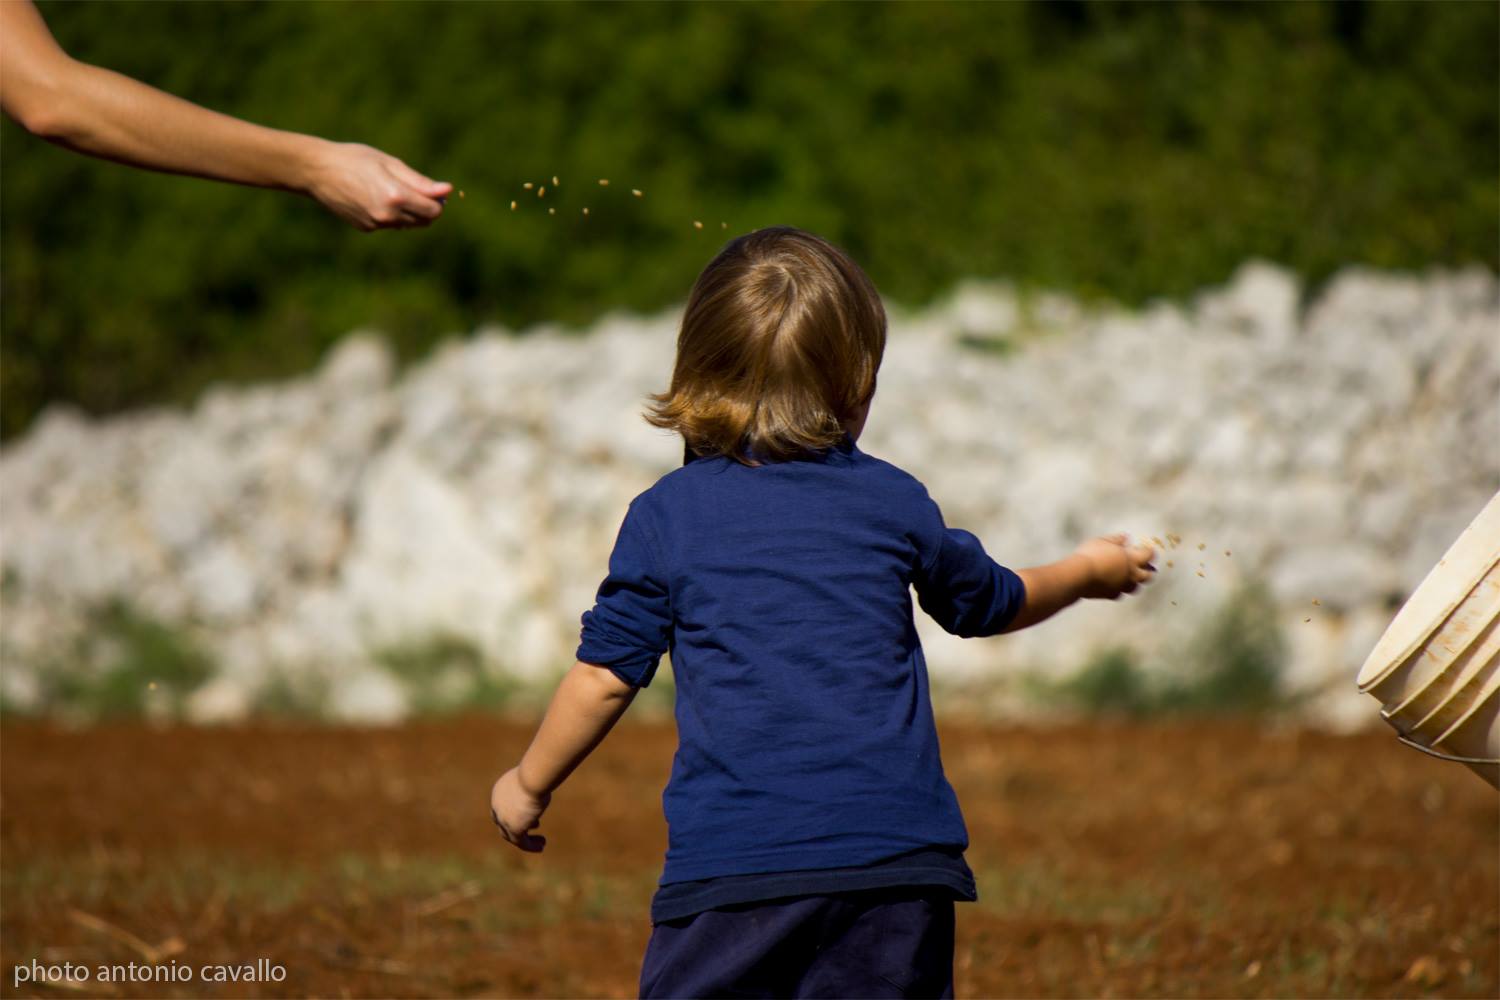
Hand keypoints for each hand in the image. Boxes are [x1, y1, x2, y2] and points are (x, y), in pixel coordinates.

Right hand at [304, 140, 451, 230]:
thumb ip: (420, 181)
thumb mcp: (390, 164)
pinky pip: (388, 224)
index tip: (434, 189)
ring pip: (407, 224)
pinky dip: (390, 214)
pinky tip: (374, 196)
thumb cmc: (355, 159)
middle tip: (416, 189)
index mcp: (396, 197)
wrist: (318, 171)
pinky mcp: (365, 228)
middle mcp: (387, 216)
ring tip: (391, 189)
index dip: (438, 200)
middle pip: (424, 221)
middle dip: (427, 208)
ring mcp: (375, 225)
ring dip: (409, 211)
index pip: (434, 211)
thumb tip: (448, 190)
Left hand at [490, 766, 549, 852]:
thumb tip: (545, 780)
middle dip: (519, 826)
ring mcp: (504, 818)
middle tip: (536, 825)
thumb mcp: (534, 776)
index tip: (531, 813)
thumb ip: (535, 782)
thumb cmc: (537, 772)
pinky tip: (541, 846)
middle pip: (504, 823)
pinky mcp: (514, 828)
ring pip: (511, 835)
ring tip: (542, 842)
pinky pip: (521, 842)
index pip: (503, 806)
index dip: (515, 812)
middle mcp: (498, 806)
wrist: (532, 777)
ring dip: (526, 840)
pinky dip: (530, 846)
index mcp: (500, 791)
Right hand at [1075, 534, 1154, 599]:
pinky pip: (1118, 593)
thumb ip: (1116, 539)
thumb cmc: (1091, 554)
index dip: (1149, 552)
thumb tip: (1125, 538)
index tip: (1147, 549)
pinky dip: (1118, 589)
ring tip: (1130, 577)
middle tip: (1144, 566)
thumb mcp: (1102, 541)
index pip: (1148, 556)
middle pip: (1148, 576)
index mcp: (1131, 559)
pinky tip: (1113, 585)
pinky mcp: (1110, 594)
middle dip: (1148, 571)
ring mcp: (1121, 586)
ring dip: (1135, 582)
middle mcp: (1130, 575)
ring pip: (1135, 588)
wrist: (1079, 574)